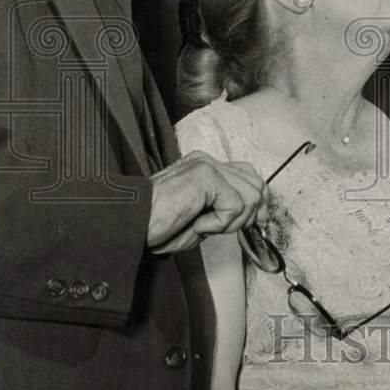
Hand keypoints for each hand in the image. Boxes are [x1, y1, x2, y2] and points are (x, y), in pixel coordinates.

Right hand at [147, 151, 267, 253]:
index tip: (256, 221)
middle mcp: (207, 161)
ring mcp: (207, 165)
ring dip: (232, 221)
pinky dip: (219, 223)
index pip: (247, 174)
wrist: (131, 225)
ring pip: (250, 196)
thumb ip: (223, 210)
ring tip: (205, 226)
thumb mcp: (200, 218)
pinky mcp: (206, 175)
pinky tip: (198, 224)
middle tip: (224, 228)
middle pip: (255, 182)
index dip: (257, 199)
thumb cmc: (158, 227)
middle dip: (250, 212)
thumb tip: (252, 215)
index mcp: (204, 167)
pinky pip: (234, 206)